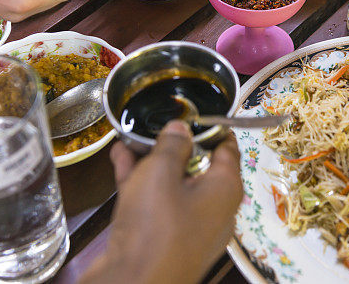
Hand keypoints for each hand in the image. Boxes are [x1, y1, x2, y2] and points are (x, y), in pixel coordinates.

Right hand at [81, 121, 243, 283]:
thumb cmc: (155, 228)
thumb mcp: (161, 172)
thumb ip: (172, 145)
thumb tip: (180, 129)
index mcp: (225, 189)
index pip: (227, 147)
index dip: (210, 126)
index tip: (192, 111)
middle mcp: (212, 208)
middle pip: (198, 165)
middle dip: (175, 143)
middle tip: (156, 121)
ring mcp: (187, 226)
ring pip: (173, 183)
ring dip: (152, 160)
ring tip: (131, 135)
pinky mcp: (163, 238)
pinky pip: (156, 202)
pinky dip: (140, 181)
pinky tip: (120, 158)